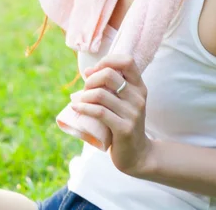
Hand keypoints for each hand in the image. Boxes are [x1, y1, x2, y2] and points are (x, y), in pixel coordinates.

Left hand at [71, 54, 154, 176]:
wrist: (137, 155)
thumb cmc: (123, 123)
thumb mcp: (121, 101)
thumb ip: (108, 86)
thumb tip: (87, 71)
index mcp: (139, 87)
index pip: (127, 60)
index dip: (107, 61)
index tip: (94, 71)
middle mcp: (139, 97)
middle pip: (109, 74)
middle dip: (91, 79)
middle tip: (85, 90)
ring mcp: (133, 113)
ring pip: (100, 94)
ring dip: (85, 95)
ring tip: (80, 101)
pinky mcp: (124, 128)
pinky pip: (99, 112)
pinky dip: (83, 107)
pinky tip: (75, 107)